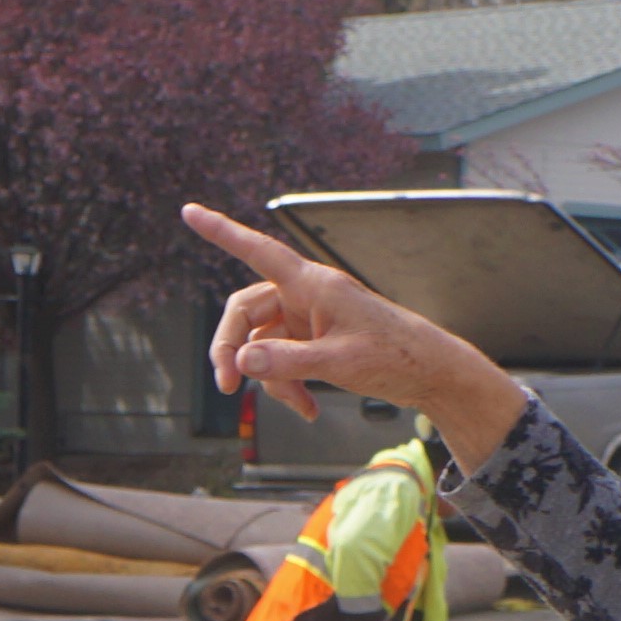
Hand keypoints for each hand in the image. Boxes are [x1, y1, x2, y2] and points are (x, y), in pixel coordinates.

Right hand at [183, 203, 527, 448]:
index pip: (258, 251)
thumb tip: (242, 361)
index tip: (189, 212)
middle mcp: (306, 296)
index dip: (221, 232)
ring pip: (262, 341)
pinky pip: (282, 358)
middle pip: (246, 311)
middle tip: (226, 386)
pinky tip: (306, 408)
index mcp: (313, 285)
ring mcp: (309, 319)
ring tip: (295, 405)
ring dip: (267, 376)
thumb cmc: (394, 356)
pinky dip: (286, 384)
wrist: (431, 373)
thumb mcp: (338, 363)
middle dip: (233, 349)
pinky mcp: (315, 340)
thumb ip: (286, 361)